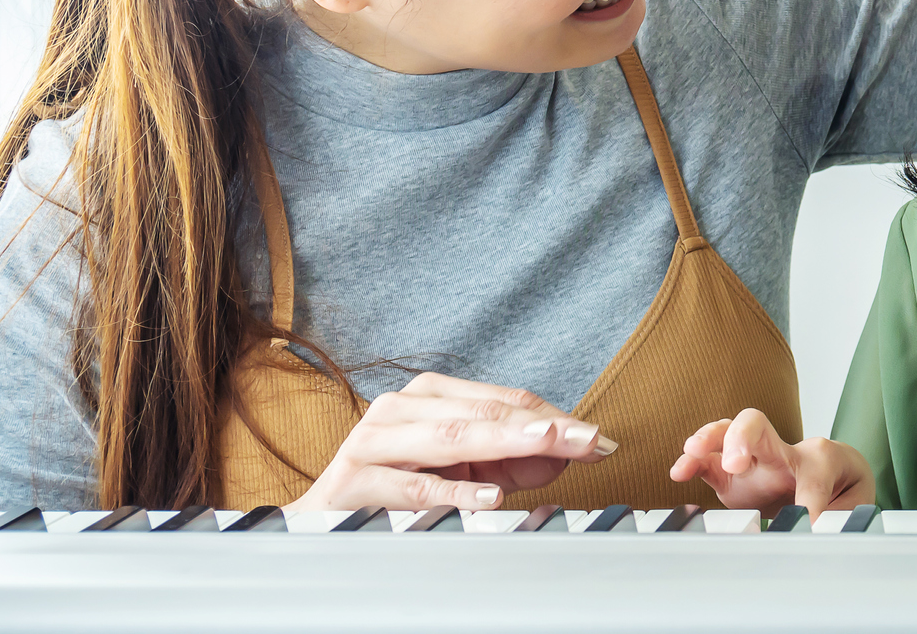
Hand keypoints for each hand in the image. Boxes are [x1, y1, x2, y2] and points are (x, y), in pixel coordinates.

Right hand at [291, 371, 614, 511]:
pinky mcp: (353, 482)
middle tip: (588, 439)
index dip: (554, 418)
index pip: (504, 401)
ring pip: (448, 438)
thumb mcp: (462, 470)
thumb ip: (513, 462)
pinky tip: (489, 495)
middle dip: (542, 427)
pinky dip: (453, 491)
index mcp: (429, 396)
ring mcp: (374, 442)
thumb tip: (568, 453)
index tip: (598, 438)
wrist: (318, 521)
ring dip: (503, 441)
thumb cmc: (393, 488)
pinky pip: (411, 487)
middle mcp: (400, 409)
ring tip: (546, 444)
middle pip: (483, 414)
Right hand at [669, 407, 873, 517]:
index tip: (809, 526)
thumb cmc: (842, 487)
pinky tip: (680, 471)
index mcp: (820, 458)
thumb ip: (836, 517)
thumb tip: (815, 533)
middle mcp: (782, 451)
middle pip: (758, 425)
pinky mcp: (731, 475)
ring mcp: (753, 459)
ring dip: (709, 438)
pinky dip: (692, 462)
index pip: (815, 472)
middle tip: (737, 463)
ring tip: (694, 451)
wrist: (837, 476)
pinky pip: (708, 461)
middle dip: (743, 437)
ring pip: (727, 432)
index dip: (813, 501)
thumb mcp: (851, 505)